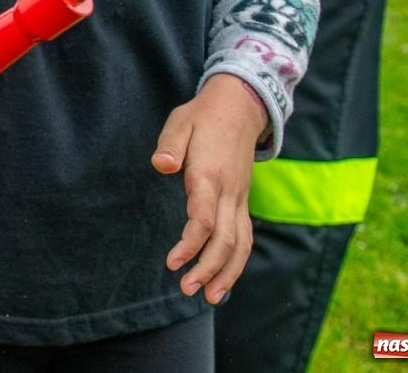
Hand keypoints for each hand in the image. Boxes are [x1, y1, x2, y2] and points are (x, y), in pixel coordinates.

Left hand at [151, 74, 266, 303]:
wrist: (238, 108)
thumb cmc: (202, 117)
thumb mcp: (180, 121)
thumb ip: (170, 144)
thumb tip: (162, 165)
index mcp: (210, 175)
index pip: (205, 219)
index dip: (190, 244)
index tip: (172, 262)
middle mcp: (229, 192)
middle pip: (225, 240)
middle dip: (208, 268)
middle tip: (186, 290)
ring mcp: (240, 199)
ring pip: (241, 244)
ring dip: (227, 273)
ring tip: (209, 298)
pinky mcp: (242, 202)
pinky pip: (245, 238)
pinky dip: (237, 262)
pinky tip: (223, 279)